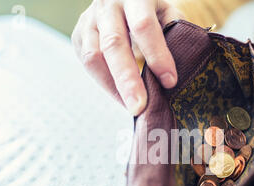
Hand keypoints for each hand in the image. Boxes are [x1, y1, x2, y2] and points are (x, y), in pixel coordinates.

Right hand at [72, 0, 182, 114]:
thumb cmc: (151, 11)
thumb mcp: (167, 14)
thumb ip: (172, 36)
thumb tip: (174, 75)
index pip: (143, 26)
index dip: (157, 55)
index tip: (170, 82)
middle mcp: (108, 5)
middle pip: (113, 44)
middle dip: (127, 80)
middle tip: (139, 107)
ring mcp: (89, 20)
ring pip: (94, 57)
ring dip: (113, 87)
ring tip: (131, 107)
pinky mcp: (79, 35)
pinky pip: (88, 64)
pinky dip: (105, 84)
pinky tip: (120, 95)